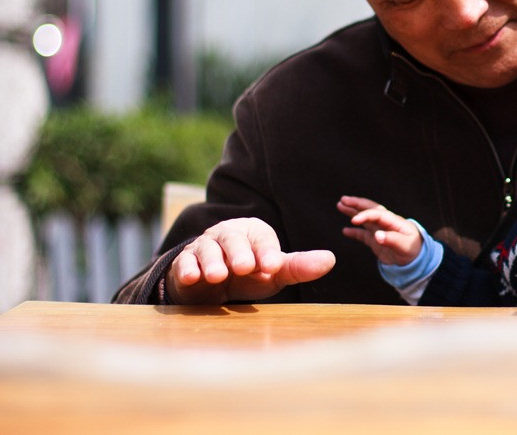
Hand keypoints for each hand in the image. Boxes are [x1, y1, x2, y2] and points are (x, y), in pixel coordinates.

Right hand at [166, 217, 334, 304]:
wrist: (214, 285)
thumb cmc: (251, 273)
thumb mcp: (275, 272)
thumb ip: (299, 267)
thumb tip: (331, 260)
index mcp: (254, 232)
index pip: (263, 239)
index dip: (267, 251)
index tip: (273, 265)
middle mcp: (228, 234)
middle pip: (233, 239)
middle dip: (238, 253)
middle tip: (244, 267)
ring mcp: (205, 246)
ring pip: (207, 249)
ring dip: (212, 262)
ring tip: (217, 275)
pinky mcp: (185, 262)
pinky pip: (184, 262)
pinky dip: (187, 268)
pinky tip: (191, 277)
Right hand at [337, 196, 421, 265]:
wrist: (418, 261)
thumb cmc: (414, 251)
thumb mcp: (405, 246)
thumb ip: (392, 240)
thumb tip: (377, 236)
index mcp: (394, 222)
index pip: (377, 214)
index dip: (365, 215)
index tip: (353, 220)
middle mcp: (386, 223)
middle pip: (370, 209)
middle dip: (357, 203)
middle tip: (343, 199)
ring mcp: (381, 231)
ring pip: (365, 218)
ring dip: (353, 211)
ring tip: (340, 205)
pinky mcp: (377, 241)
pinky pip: (364, 234)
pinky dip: (354, 232)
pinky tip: (344, 231)